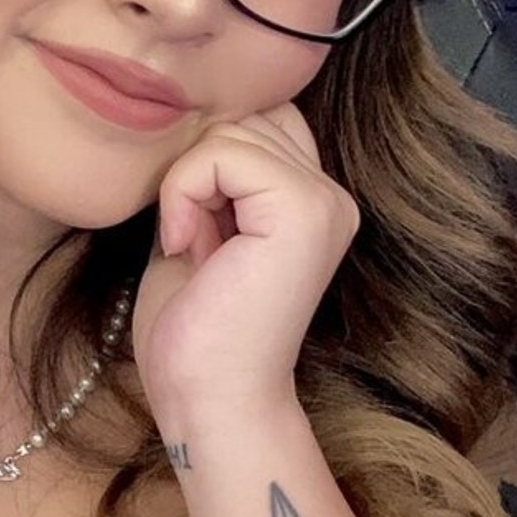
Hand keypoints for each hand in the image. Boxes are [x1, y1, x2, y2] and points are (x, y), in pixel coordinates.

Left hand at [131, 103, 358, 424]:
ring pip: (232, 128)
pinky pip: (222, 151)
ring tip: (190, 245)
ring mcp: (325, 202)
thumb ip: (211, 174)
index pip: (258, 119)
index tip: (190, 226)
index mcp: (310, 200)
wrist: (208, 401)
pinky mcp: (304, 211)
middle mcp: (332, 196)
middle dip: (197, 167)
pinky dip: (184, 190)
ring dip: (186, 181)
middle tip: (190, 239)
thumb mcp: (197, 228)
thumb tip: (189, 118)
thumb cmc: (193, 333)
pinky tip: (186, 244)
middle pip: (246, 115)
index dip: (207, 158)